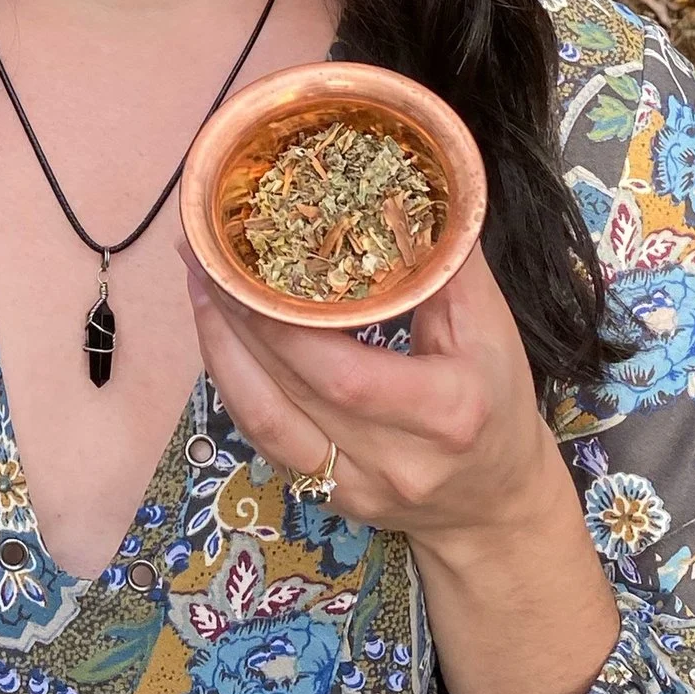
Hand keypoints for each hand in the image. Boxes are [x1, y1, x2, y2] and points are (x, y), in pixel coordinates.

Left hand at [182, 238, 620, 693]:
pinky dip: (232, 382)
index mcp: (444, 412)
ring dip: (218, 351)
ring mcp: (352, 487)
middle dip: (237, 319)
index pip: (343, 373)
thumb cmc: (497, 403)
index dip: (283, 324)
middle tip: (205, 255)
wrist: (495, 505)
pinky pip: (260, 437)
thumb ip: (449, 264)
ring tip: (198, 287)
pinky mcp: (324, 497)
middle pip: (289, 391)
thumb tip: (413, 188)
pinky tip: (217, 336)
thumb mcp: (492, 331)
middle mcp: (393, 459)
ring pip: (260, 420)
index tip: (248, 264)